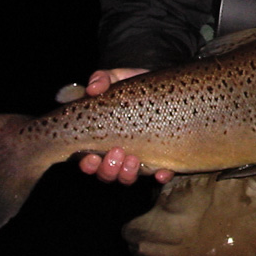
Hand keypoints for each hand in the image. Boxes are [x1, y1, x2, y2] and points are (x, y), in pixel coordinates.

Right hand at [78, 68, 175, 184]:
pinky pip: (162, 175)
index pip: (88, 160)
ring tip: (134, 159)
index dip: (87, 165)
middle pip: (107, 174)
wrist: (168, 88)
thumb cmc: (137, 86)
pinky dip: (161, 176)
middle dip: (108, 169)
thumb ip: (103, 78)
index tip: (91, 157)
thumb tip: (92, 89)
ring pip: (128, 178)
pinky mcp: (164, 159)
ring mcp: (141, 158)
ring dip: (128, 174)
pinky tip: (163, 172)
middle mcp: (118, 153)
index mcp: (102, 138)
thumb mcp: (119, 78)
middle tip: (117, 152)